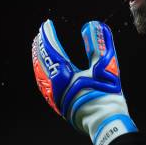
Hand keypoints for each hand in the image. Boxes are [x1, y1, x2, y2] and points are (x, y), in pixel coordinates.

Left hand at [31, 19, 136, 144]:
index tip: (46, 24)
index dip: (48, 36)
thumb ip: (100, 45)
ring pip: (40, 72)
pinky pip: (43, 81)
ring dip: (39, 56)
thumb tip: (95, 26)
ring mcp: (53, 95)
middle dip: (41, 45)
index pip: (51, 50)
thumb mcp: (105, 66)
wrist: (105, 120)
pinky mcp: (56, 101)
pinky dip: (41, 69)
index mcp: (63, 77)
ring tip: (40, 45)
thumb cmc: (106, 94)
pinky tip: (44, 67)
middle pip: (41, 61)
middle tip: (41, 32)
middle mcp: (53, 86)